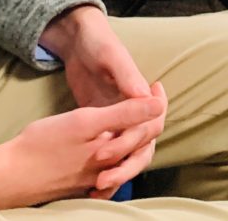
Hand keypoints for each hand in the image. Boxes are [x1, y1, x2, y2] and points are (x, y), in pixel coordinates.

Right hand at [0, 88, 166, 211]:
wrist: (9, 175)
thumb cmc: (43, 145)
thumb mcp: (86, 121)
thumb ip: (124, 114)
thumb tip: (157, 106)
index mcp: (115, 150)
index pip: (151, 128)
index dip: (157, 105)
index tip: (157, 85)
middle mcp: (110, 169)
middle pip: (141, 143)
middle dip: (147, 120)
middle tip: (150, 96)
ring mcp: (95, 179)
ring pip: (125, 155)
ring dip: (132, 136)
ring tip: (131, 116)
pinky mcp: (81, 183)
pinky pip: (108, 168)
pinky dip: (114, 154)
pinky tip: (107, 142)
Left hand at [38, 6, 165, 197]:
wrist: (77, 40)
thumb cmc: (98, 42)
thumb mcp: (111, 56)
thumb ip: (128, 76)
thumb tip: (148, 99)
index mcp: (140, 94)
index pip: (150, 123)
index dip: (137, 138)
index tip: (117, 149)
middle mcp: (132, 108)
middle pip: (142, 144)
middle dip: (126, 162)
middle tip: (103, 177)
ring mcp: (115, 117)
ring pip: (126, 151)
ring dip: (116, 169)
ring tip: (97, 187)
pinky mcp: (99, 122)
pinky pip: (106, 148)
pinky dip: (101, 165)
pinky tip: (87, 181)